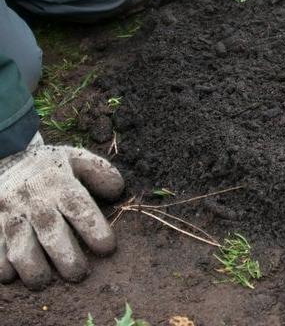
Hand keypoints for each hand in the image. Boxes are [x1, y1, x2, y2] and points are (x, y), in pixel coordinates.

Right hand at [0, 134, 123, 289]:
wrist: (4, 159)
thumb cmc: (49, 166)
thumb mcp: (76, 159)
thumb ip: (100, 173)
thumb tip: (117, 192)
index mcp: (59, 183)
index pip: (79, 207)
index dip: (94, 229)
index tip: (107, 247)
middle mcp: (34, 201)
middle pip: (51, 233)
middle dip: (66, 258)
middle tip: (79, 273)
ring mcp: (10, 215)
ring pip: (21, 248)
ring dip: (33, 269)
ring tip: (45, 281)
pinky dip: (4, 268)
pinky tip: (15, 275)